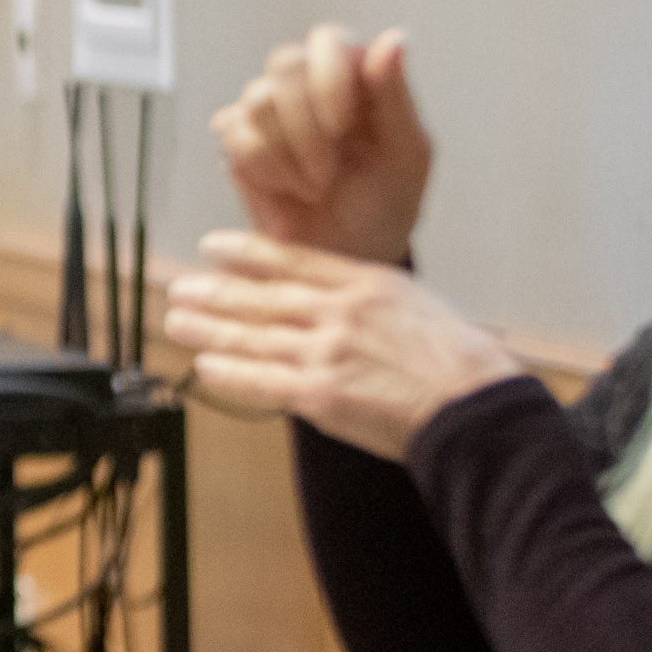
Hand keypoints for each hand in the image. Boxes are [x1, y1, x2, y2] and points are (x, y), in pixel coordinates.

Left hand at [163, 231, 519, 460]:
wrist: (474, 404)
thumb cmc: (459, 362)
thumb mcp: (415, 304)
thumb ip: (367, 297)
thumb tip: (333, 297)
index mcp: (365, 284)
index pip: (292, 260)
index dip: (246, 253)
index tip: (213, 247)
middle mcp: (340, 312)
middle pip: (262, 297)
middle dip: (214, 292)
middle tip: (180, 287)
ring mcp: (327, 352)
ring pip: (253, 336)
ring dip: (209, 328)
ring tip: (177, 320)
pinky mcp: (322, 394)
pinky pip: (263, 381)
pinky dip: (230, 373)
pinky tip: (205, 366)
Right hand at [207, 25, 432, 264]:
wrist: (344, 254)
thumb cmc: (384, 202)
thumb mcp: (407, 154)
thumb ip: (397, 96)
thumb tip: (393, 38)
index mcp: (353, 73)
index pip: (328, 40)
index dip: (328, 77)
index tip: (341, 126)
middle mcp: (306, 81)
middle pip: (284, 63)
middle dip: (306, 125)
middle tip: (329, 171)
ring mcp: (266, 108)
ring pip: (257, 99)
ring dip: (289, 153)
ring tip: (316, 186)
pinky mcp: (235, 136)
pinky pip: (234, 133)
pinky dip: (266, 169)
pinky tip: (289, 188)